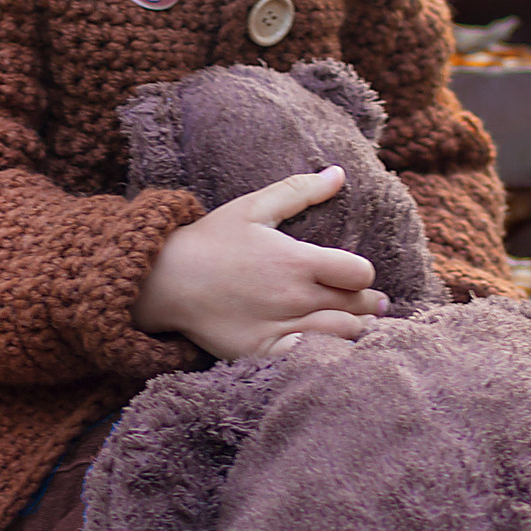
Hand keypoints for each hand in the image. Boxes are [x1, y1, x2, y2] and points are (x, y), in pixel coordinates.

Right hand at [132, 167, 385, 360]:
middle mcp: (294, 297)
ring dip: (354, 328)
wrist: (164, 280)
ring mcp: (280, 327)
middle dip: (366, 302)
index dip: (362, 274)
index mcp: (297, 261)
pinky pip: (310, 357)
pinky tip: (325, 346)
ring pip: (343, 334)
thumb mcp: (253, 207)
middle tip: (365, 302)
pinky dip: (325, 353)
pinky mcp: (263, 352)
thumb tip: (339, 173)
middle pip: (357, 306)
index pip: (360, 273)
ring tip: (353, 323)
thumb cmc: (210, 240)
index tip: (352, 275)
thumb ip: (299, 191)